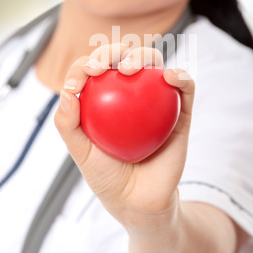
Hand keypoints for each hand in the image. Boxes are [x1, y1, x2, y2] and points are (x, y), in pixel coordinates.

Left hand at [54, 43, 194, 228]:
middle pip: (125, 57)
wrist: (140, 202)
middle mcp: (133, 92)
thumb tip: (67, 92)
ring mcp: (158, 99)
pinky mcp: (181, 111)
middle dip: (111, 50)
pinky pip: (185, 87)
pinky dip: (180, 76)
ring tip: (129, 68)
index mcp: (108, 97)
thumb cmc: (108, 176)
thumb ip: (68, 124)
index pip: (96, 69)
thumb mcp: (80, 153)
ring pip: (155, 64)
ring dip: (143, 55)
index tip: (79, 82)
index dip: (85, 65)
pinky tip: (169, 76)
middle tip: (100, 66)